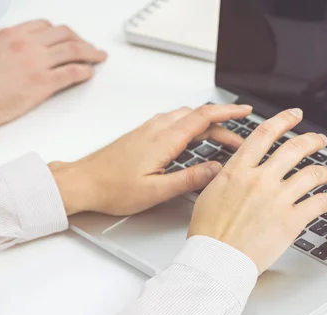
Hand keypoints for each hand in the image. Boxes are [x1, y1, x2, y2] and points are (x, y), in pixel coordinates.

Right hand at [0, 20, 106, 125]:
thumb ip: (7, 47)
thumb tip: (18, 50)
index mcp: (11, 35)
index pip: (45, 26)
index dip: (63, 32)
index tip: (71, 38)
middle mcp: (26, 45)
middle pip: (64, 35)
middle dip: (81, 40)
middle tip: (91, 48)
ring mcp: (36, 63)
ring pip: (73, 51)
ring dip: (91, 53)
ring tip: (99, 57)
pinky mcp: (43, 83)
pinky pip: (71, 73)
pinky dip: (85, 71)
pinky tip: (89, 73)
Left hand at [49, 104, 251, 215]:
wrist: (81, 182)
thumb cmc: (112, 188)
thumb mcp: (156, 191)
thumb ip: (189, 179)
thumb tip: (217, 170)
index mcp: (164, 140)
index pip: (203, 117)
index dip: (228, 112)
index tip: (245, 111)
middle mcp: (157, 128)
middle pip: (198, 115)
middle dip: (223, 122)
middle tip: (238, 139)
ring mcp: (148, 129)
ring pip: (186, 116)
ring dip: (207, 123)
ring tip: (221, 139)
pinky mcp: (143, 133)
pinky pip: (174, 121)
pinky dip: (192, 124)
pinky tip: (194, 138)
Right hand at [188, 108, 326, 273]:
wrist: (216, 260)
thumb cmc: (209, 233)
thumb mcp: (210, 194)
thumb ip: (228, 177)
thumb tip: (236, 169)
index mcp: (238, 171)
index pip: (265, 134)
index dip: (284, 120)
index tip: (294, 115)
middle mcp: (260, 180)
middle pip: (295, 148)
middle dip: (312, 140)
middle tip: (320, 140)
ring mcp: (277, 199)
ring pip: (311, 173)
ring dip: (324, 171)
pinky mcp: (291, 220)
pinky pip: (319, 203)